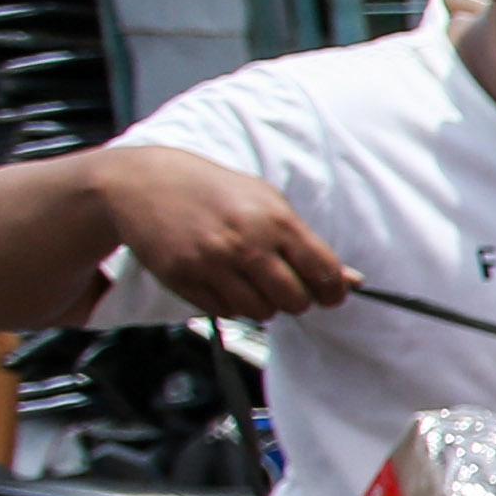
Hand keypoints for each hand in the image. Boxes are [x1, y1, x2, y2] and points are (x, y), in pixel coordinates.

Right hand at [99, 145, 351, 319]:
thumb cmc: (214, 191)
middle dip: (296, 299)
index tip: (330, 294)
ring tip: (250, 279)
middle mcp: (245, 243)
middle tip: (283, 285)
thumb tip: (352, 281)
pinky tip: (223, 280)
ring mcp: (212, 263)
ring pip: (261, 313)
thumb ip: (308, 244)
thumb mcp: (268, 202)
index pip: (324, 273)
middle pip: (295, 301)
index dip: (333, 291)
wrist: (143, 183)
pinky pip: (226, 312)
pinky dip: (231, 304)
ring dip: (263, 304)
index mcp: (275, 220)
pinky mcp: (183, 279)